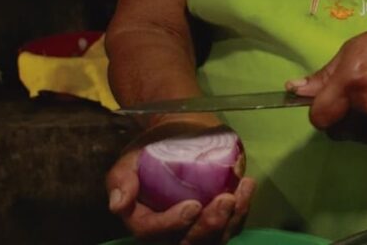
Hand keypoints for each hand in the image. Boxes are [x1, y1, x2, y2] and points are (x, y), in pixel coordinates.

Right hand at [105, 123, 255, 243]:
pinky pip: (231, 225)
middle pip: (189, 244)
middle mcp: (170, 232)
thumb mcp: (130, 158)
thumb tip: (119, 203)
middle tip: (225, 201)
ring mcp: (196, 227)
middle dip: (209, 228)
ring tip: (240, 193)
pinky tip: (247, 186)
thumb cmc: (150, 148)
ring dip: (231, 221)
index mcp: (144, 222)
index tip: (193, 206)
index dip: (173, 224)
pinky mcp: (216, 218)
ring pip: (214, 240)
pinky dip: (242, 210)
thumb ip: (121, 179)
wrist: (175, 132)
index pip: (153, 233)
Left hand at [286, 21, 366, 140]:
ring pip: (355, 136)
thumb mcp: (356, 48)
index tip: (327, 99)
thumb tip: (294, 89)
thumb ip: (325, 74)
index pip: (318, 118)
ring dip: (357, 122)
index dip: (319, 109)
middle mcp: (365, 109)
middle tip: (352, 97)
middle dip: (337, 117)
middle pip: (334, 131)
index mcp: (351, 83)